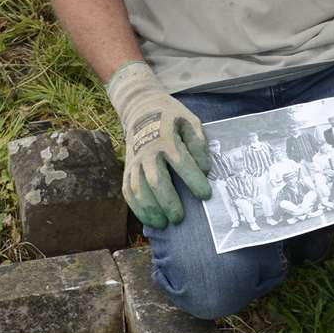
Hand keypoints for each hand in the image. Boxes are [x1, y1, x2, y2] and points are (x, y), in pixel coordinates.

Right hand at [106, 61, 211, 227]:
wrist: (141, 108)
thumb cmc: (172, 117)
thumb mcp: (191, 121)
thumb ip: (199, 143)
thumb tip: (205, 168)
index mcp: (166, 138)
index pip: (181, 162)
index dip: (194, 180)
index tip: (206, 195)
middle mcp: (148, 151)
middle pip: (156, 181)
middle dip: (168, 202)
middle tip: (180, 218)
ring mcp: (134, 160)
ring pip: (138, 189)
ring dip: (150, 209)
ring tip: (164, 224)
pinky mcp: (127, 167)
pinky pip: (128, 190)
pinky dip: (136, 207)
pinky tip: (148, 220)